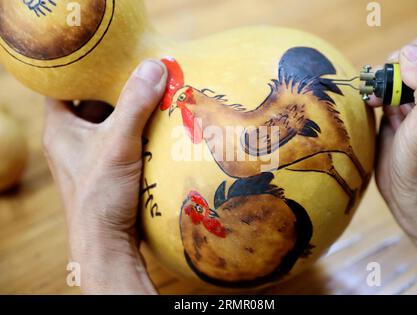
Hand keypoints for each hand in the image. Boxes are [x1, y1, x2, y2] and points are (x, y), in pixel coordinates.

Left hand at [43, 60, 166, 293]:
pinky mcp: (104, 169)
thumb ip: (136, 103)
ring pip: (106, 121)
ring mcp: (86, 155)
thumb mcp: (118, 143)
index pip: (62, 85)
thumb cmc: (101, 193)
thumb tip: (155, 65)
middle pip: (89, 101)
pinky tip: (154, 123)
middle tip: (139, 71)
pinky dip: (133, 129)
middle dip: (114, 87)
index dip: (81, 68)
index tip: (106, 54)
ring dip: (128, 109)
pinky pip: (118, 138)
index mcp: (59, 128)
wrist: (106, 242)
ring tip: (152, 92)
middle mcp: (69, 139)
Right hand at [368, 34, 416, 289]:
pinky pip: (386, 94)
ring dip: (384, 78)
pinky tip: (370, 102)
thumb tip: (408, 55)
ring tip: (374, 93)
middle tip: (384, 78)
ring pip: (401, 76)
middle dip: (400, 64)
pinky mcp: (398, 118)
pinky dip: (375, 92)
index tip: (405, 60)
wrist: (415, 203)